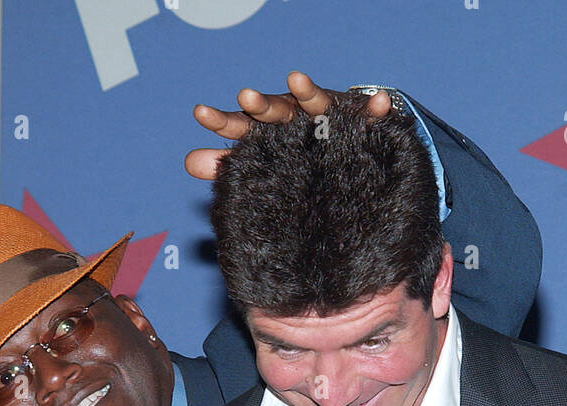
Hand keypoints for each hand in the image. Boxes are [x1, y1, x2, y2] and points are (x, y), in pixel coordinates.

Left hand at [185, 70, 391, 179]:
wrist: (346, 146)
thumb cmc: (299, 154)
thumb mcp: (264, 162)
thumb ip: (229, 165)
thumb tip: (189, 163)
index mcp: (269, 130)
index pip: (242, 126)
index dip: (222, 122)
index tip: (200, 115)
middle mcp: (295, 116)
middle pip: (275, 109)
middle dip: (261, 103)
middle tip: (245, 98)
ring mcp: (327, 115)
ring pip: (316, 102)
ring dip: (307, 90)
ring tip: (297, 79)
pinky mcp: (359, 119)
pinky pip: (367, 113)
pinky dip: (372, 107)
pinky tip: (377, 105)